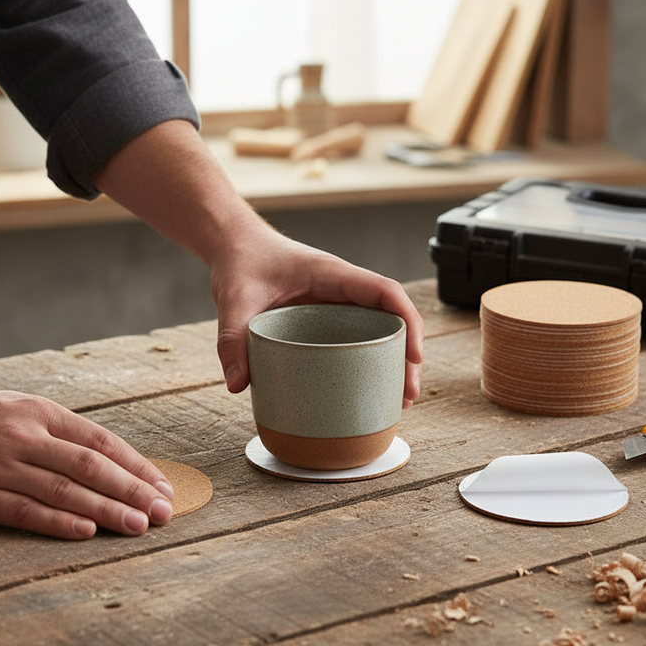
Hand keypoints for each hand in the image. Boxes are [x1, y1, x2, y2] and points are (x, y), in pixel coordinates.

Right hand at [0, 382, 175, 539]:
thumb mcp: (20, 408)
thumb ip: (59, 433)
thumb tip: (109, 461)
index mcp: (41, 412)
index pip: (101, 441)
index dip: (135, 465)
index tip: (161, 485)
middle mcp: (25, 436)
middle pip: (90, 466)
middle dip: (132, 490)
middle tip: (163, 510)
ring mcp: (0, 466)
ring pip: (64, 490)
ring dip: (105, 510)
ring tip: (137, 525)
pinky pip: (25, 510)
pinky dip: (58, 522)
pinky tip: (86, 531)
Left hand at [209, 223, 424, 406]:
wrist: (233, 245)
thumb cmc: (241, 260)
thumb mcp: (233, 300)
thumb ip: (232, 340)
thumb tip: (238, 386)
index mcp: (332, 274)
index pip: (385, 291)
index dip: (408, 321)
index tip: (414, 356)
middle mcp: (342, 287)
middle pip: (392, 317)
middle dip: (407, 354)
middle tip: (408, 394)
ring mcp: (336, 302)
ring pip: (379, 328)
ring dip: (393, 360)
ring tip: (398, 400)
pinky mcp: (324, 316)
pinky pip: (356, 335)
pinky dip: (369, 359)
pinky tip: (368, 387)